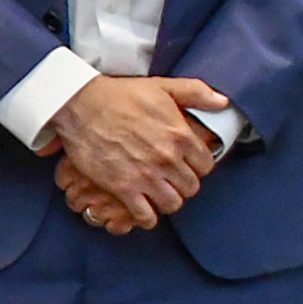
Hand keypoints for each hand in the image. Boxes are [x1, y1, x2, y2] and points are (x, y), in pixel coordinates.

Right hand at [41, 74, 230, 229]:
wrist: (80, 105)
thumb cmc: (120, 95)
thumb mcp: (163, 86)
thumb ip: (196, 93)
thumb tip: (222, 101)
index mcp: (181, 136)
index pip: (206, 165)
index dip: (197, 166)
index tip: (187, 165)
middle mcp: (167, 158)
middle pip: (191, 187)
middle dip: (183, 184)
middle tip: (171, 179)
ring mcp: (145, 175)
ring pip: (172, 204)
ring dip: (167, 200)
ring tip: (158, 194)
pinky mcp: (123, 187)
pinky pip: (145, 215)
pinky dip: (146, 217)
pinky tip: (143, 209)